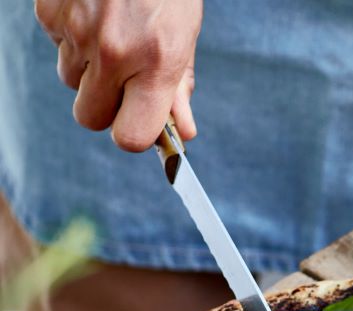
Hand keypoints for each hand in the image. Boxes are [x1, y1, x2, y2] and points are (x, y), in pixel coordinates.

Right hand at [35, 0, 202, 151]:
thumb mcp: (183, 36)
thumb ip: (179, 87)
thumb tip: (183, 133)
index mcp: (155, 65)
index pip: (131, 137)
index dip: (132, 135)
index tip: (137, 123)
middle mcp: (114, 52)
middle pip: (90, 117)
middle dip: (104, 107)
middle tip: (121, 82)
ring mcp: (77, 30)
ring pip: (71, 80)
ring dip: (87, 68)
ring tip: (109, 34)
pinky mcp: (49, 11)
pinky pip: (55, 44)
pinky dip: (70, 36)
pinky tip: (92, 12)